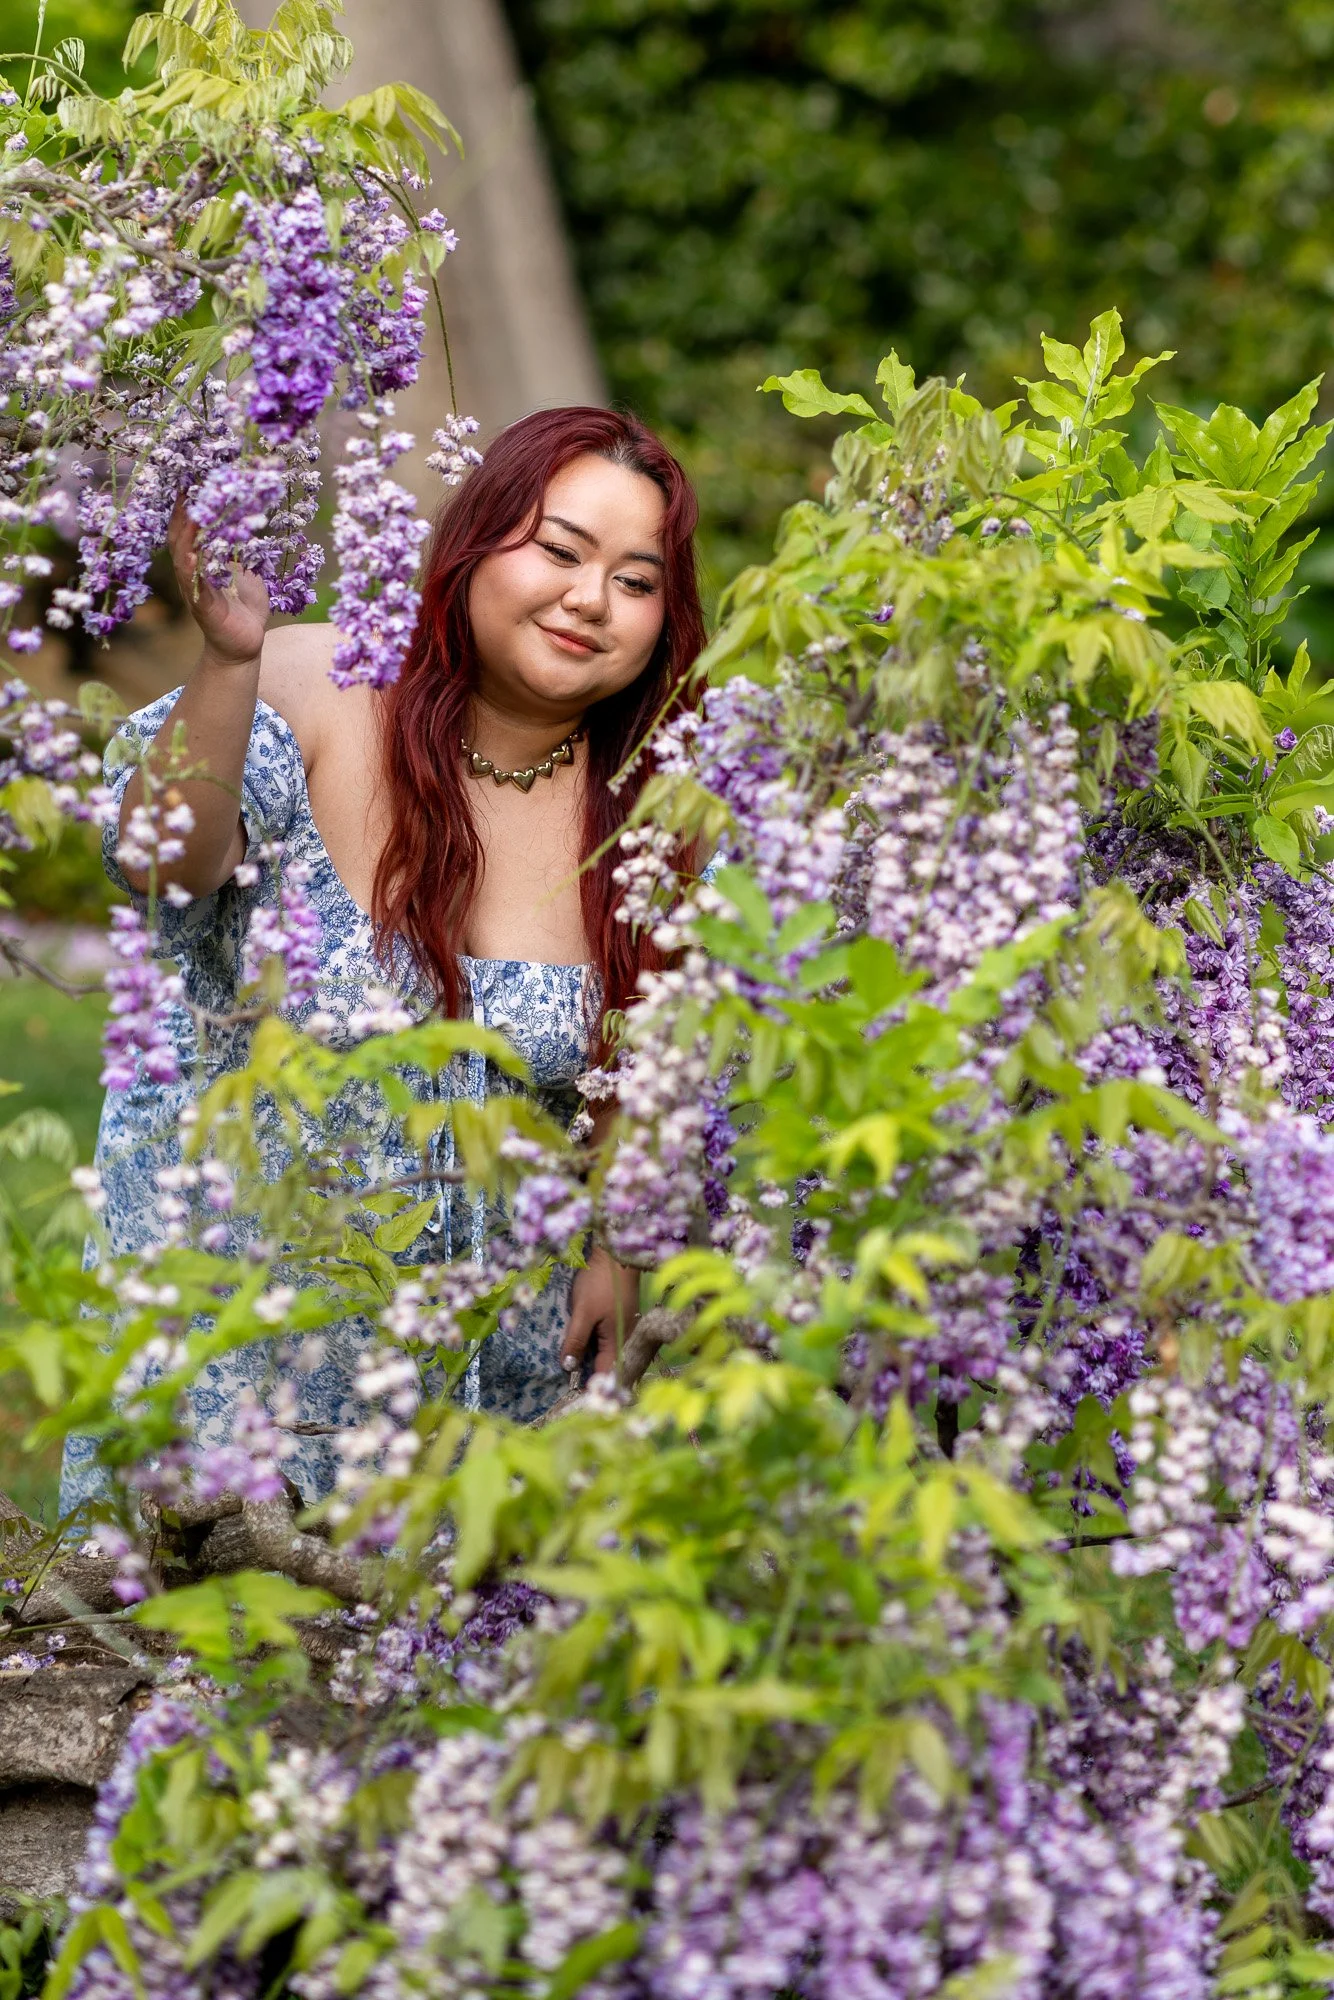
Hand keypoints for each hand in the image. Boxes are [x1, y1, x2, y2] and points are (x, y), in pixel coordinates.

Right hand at [168, 497, 269, 666]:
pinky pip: (194, 585)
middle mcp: (192, 573)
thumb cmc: (243, 607)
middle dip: (183, 511)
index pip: (189, 528)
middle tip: (189, 484)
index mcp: (201, 562)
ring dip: (186, 534)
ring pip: (183, 556)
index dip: (188, 504)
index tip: (192, 478)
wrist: (244, 646)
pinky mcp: (204, 608)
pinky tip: (190, 553)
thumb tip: (252, 521)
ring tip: (190, 512)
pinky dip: (191, 568)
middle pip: (180, 536)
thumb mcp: (246, 571)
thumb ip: (243, 549)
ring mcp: (194, 590)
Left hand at [561, 1245, 639, 1380]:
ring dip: (590, 1360)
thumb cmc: (601, 1283)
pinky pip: (605, 1339)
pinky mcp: (618, 1317)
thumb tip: (568, 1367)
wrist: (617, 1253)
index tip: (573, 1400)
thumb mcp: (583, 1312)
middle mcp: (624, 1339)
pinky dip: (593, 1345)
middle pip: (607, 1365)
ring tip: (569, 1370)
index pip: (605, 1375)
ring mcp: (622, 1328)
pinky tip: (579, 1345)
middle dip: (589, 1377)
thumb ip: (576, 1340)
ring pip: (605, 1352)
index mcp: (618, 1342)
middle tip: (567, 1389)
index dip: (591, 1389)